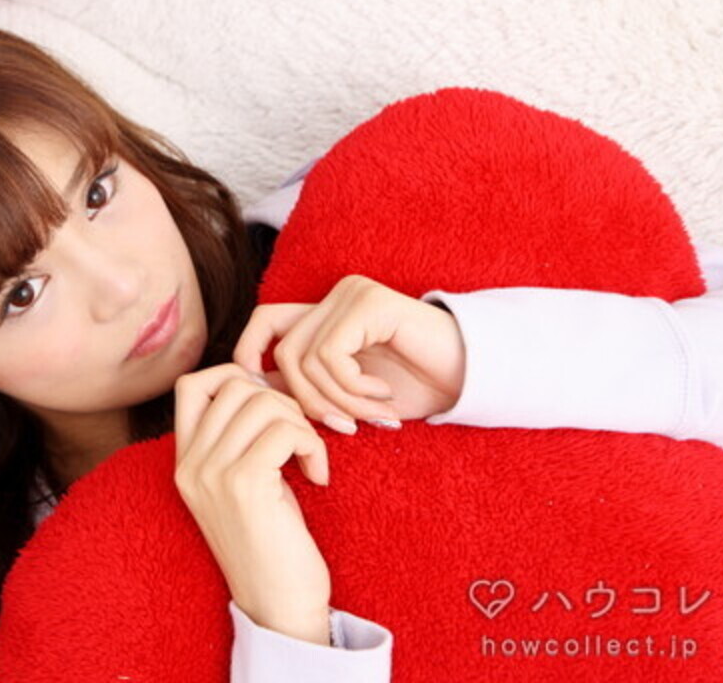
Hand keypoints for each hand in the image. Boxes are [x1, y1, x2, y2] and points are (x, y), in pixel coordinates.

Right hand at [173, 363, 331, 645]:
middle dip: (280, 400)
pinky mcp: (244, 486)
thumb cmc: (272, 543)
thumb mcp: (241, 484)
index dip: (235, 377)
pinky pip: (286, 430)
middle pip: (234, 385)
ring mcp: (212, 474)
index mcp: (184, 462)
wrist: (278, 607)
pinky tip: (317, 475)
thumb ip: (238, 438)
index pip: (192, 384)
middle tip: (300, 439)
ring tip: (310, 459)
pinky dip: (312, 444)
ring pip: (262, 403)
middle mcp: (190, 465)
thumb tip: (263, 382)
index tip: (270, 409)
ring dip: (300, 423)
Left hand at [232, 274, 466, 431]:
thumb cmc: (413, 389)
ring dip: (339, 402)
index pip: (264, 322)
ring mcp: (352, 295)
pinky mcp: (369, 303)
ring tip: (373, 416)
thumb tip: (251, 393)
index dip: (251, 356)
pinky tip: (385, 398)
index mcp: (325, 313)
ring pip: (306, 359)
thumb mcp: (347, 393)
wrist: (471, 379)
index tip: (269, 402)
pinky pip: (331, 355)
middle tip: (345, 428)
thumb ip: (306, 385)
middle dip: (309, 401)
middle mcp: (335, 296)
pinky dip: (353, 389)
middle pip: (283, 350)